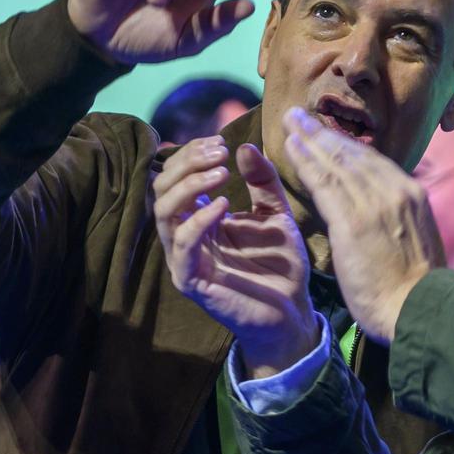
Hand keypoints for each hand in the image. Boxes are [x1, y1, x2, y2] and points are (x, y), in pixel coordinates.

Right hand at [154, 137, 317, 376]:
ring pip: (163, 212)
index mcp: (200, 218)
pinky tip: (223, 205)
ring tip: (222, 173)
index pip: (176, 177)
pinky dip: (198, 220)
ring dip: (189, 185)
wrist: (291, 311)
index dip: (192, 154)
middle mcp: (185, 235)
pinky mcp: (190, 280)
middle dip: (187, 163)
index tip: (220, 142)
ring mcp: (184, 258)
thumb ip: (262, 181)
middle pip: (161, 188)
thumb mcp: (275, 213)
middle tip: (218, 152)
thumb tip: (244, 145)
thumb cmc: (280, 265)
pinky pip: (181, 244)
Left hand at [282, 107, 444, 342]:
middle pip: (353, 154)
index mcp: (413, 196)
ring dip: (310, 139)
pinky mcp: (354, 221)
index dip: (346, 146)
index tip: (327, 134)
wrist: (418, 309)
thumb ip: (399, 222)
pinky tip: (289, 147)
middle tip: (300, 115)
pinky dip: (306, 161)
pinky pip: (324, 183)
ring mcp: (375, 204)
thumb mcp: (416, 243)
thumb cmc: (415, 290)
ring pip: (336, 162)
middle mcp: (396, 191)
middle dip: (324, 133)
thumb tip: (387, 218)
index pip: (374, 162)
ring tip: (290, 122)